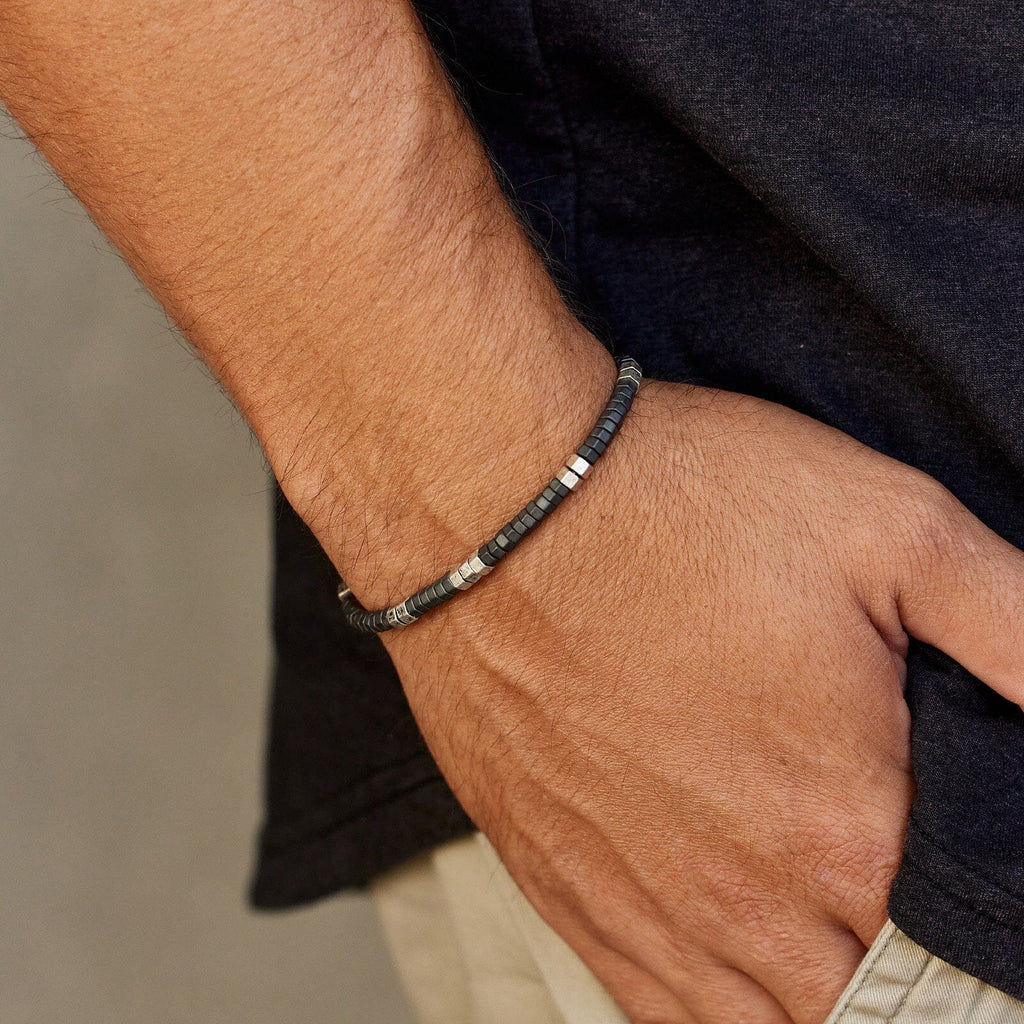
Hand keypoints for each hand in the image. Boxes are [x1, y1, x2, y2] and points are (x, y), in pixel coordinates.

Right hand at [378, 379, 1023, 1023]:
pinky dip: (711, 1016)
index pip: (965, 951)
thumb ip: (1023, 629)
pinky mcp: (563, 880)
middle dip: (908, 980)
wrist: (499, 504)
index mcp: (849, 820)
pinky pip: (654, 1010)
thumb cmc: (678, 504)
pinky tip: (734, 985)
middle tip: (911, 935)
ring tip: (839, 966)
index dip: (987, 943)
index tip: (982, 926)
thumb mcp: (891, 525)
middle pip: (868, 1002)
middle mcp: (749, 893)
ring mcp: (645, 898)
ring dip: (818, 1008)